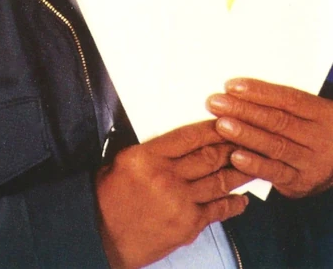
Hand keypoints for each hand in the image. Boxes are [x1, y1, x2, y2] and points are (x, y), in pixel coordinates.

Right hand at [95, 119, 248, 268]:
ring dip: (240, 171)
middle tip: (249, 137)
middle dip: (233, 146)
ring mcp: (180, 202)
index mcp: (148, 156)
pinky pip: (218, 210)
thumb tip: (184, 140)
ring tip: (254, 163)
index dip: (213, 128)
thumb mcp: (125, 159)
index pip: (190, 136)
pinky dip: (233, 203)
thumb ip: (154, 148)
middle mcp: (166, 177)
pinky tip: (242, 198)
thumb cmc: (109, 196)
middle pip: (210, 156)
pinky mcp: (187, 226)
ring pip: (220, 181)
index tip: (228, 121)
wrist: (101, 234)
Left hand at [207, 78, 332, 198]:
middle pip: (278, 121)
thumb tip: (235, 92)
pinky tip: (235, 157)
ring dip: (245, 135)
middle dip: (244, 111)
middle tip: (216, 104)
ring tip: (222, 126)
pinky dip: (254, 165)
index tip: (231, 86)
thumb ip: (277, 105)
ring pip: (275, 146)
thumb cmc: (309, 130)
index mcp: (321, 113)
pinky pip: (275, 173)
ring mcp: (311, 162)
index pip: (288, 99)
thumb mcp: (305, 114)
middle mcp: (319, 137)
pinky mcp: (300, 183)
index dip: (259, 92)